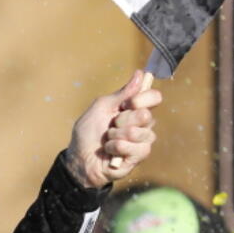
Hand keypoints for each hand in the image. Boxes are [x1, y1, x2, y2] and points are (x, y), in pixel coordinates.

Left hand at [64, 70, 161, 187]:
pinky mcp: (139, 156)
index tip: (127, 104)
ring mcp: (142, 140)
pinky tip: (110, 151)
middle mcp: (142, 124)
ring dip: (116, 136)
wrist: (79, 158)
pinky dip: (116, 147)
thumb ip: (121, 93)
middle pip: (146, 115)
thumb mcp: (100, 107)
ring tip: (108, 140)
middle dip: (122, 120)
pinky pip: (134, 148)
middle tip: (111, 126)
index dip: (142, 99)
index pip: (154, 97)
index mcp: (134, 109)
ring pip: (138, 132)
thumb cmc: (88, 132)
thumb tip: (140, 74)